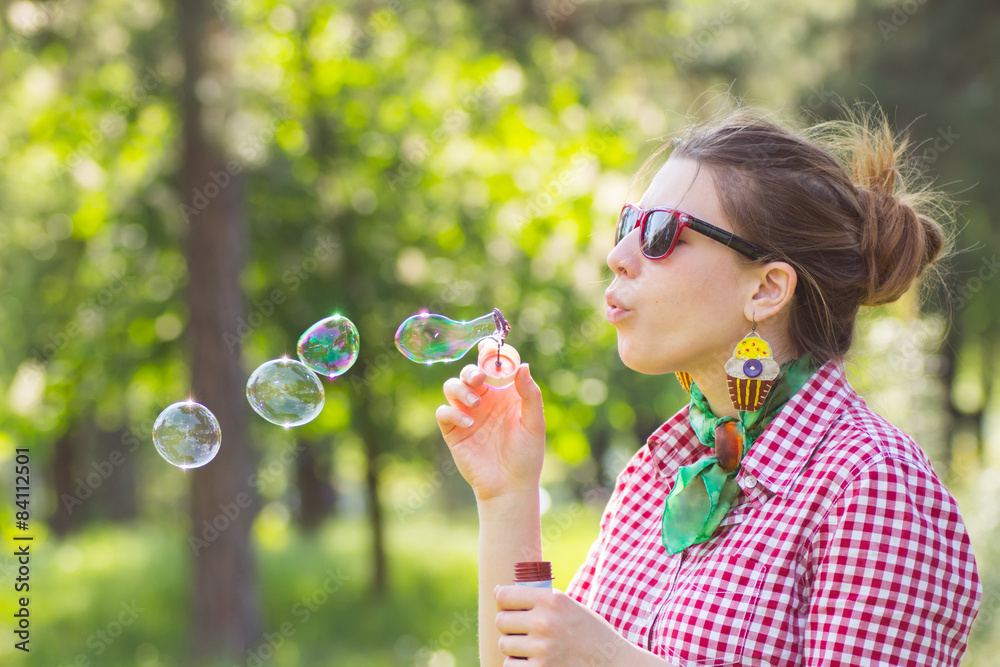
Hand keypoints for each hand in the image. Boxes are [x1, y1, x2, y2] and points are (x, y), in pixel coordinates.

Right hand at [435, 363, 544, 501]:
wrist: (510, 486)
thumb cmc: (527, 454)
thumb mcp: (534, 422)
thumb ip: (530, 394)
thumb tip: (523, 366)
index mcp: (504, 394)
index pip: (494, 367)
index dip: (490, 353)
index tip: (488, 348)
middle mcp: (484, 400)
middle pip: (469, 372)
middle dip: (472, 370)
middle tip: (480, 379)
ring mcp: (467, 414)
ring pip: (452, 386)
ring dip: (460, 389)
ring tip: (475, 404)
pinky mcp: (453, 431)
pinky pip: (444, 412)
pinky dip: (452, 413)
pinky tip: (468, 423)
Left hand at [494, 585, 638, 665]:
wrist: (615, 665)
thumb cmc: (590, 634)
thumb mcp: (570, 607)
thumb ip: (541, 600)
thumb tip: (498, 593)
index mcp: (552, 599)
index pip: (504, 595)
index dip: (504, 601)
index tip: (507, 606)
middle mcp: (545, 622)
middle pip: (501, 621)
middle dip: (509, 627)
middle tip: (524, 631)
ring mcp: (542, 649)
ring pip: (504, 645)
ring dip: (514, 649)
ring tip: (534, 648)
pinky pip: (510, 666)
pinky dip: (519, 666)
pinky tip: (536, 663)